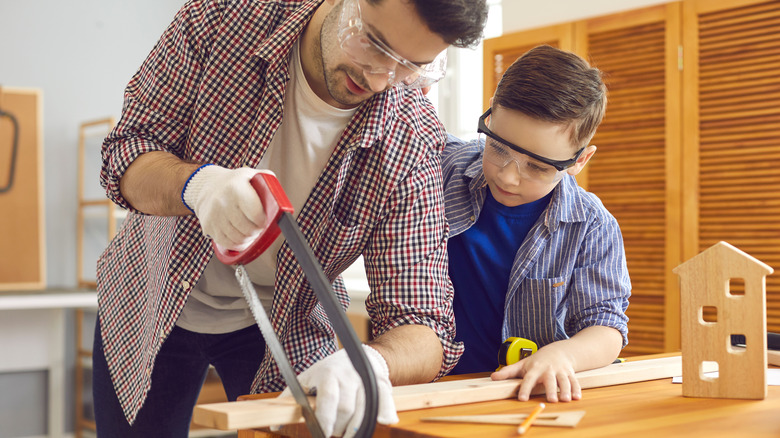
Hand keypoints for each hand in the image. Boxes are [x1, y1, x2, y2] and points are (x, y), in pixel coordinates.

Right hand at [182, 165, 265, 250]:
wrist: (209, 186)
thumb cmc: (236, 183)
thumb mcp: (251, 175)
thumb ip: (268, 183)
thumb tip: (280, 200)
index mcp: (236, 188)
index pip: (255, 213)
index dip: (263, 220)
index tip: (266, 220)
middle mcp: (222, 202)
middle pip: (248, 229)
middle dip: (258, 231)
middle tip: (260, 227)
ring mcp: (214, 216)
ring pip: (239, 239)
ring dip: (249, 238)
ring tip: (251, 231)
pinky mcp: (208, 226)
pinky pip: (228, 244)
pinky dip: (238, 244)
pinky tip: (242, 236)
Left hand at [279, 345, 398, 436]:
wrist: (357, 355)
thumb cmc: (328, 371)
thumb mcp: (307, 379)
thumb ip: (291, 399)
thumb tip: (275, 424)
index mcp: (328, 374)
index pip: (328, 399)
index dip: (325, 419)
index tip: (322, 434)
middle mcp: (348, 376)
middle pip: (346, 409)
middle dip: (339, 427)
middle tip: (333, 432)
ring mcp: (365, 379)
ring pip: (364, 409)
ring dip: (356, 428)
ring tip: (348, 435)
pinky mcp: (381, 383)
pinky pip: (385, 399)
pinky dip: (386, 411)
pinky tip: (384, 421)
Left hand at [491, 344, 581, 402]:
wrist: (558, 350)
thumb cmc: (538, 360)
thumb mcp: (522, 364)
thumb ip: (508, 371)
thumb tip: (492, 377)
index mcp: (535, 369)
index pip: (528, 379)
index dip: (525, 388)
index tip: (522, 398)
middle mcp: (548, 370)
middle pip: (550, 380)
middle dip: (551, 390)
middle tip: (551, 400)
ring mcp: (560, 371)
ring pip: (564, 380)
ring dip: (566, 390)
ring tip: (566, 399)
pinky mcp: (570, 373)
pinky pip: (574, 381)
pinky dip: (576, 389)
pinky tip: (577, 397)